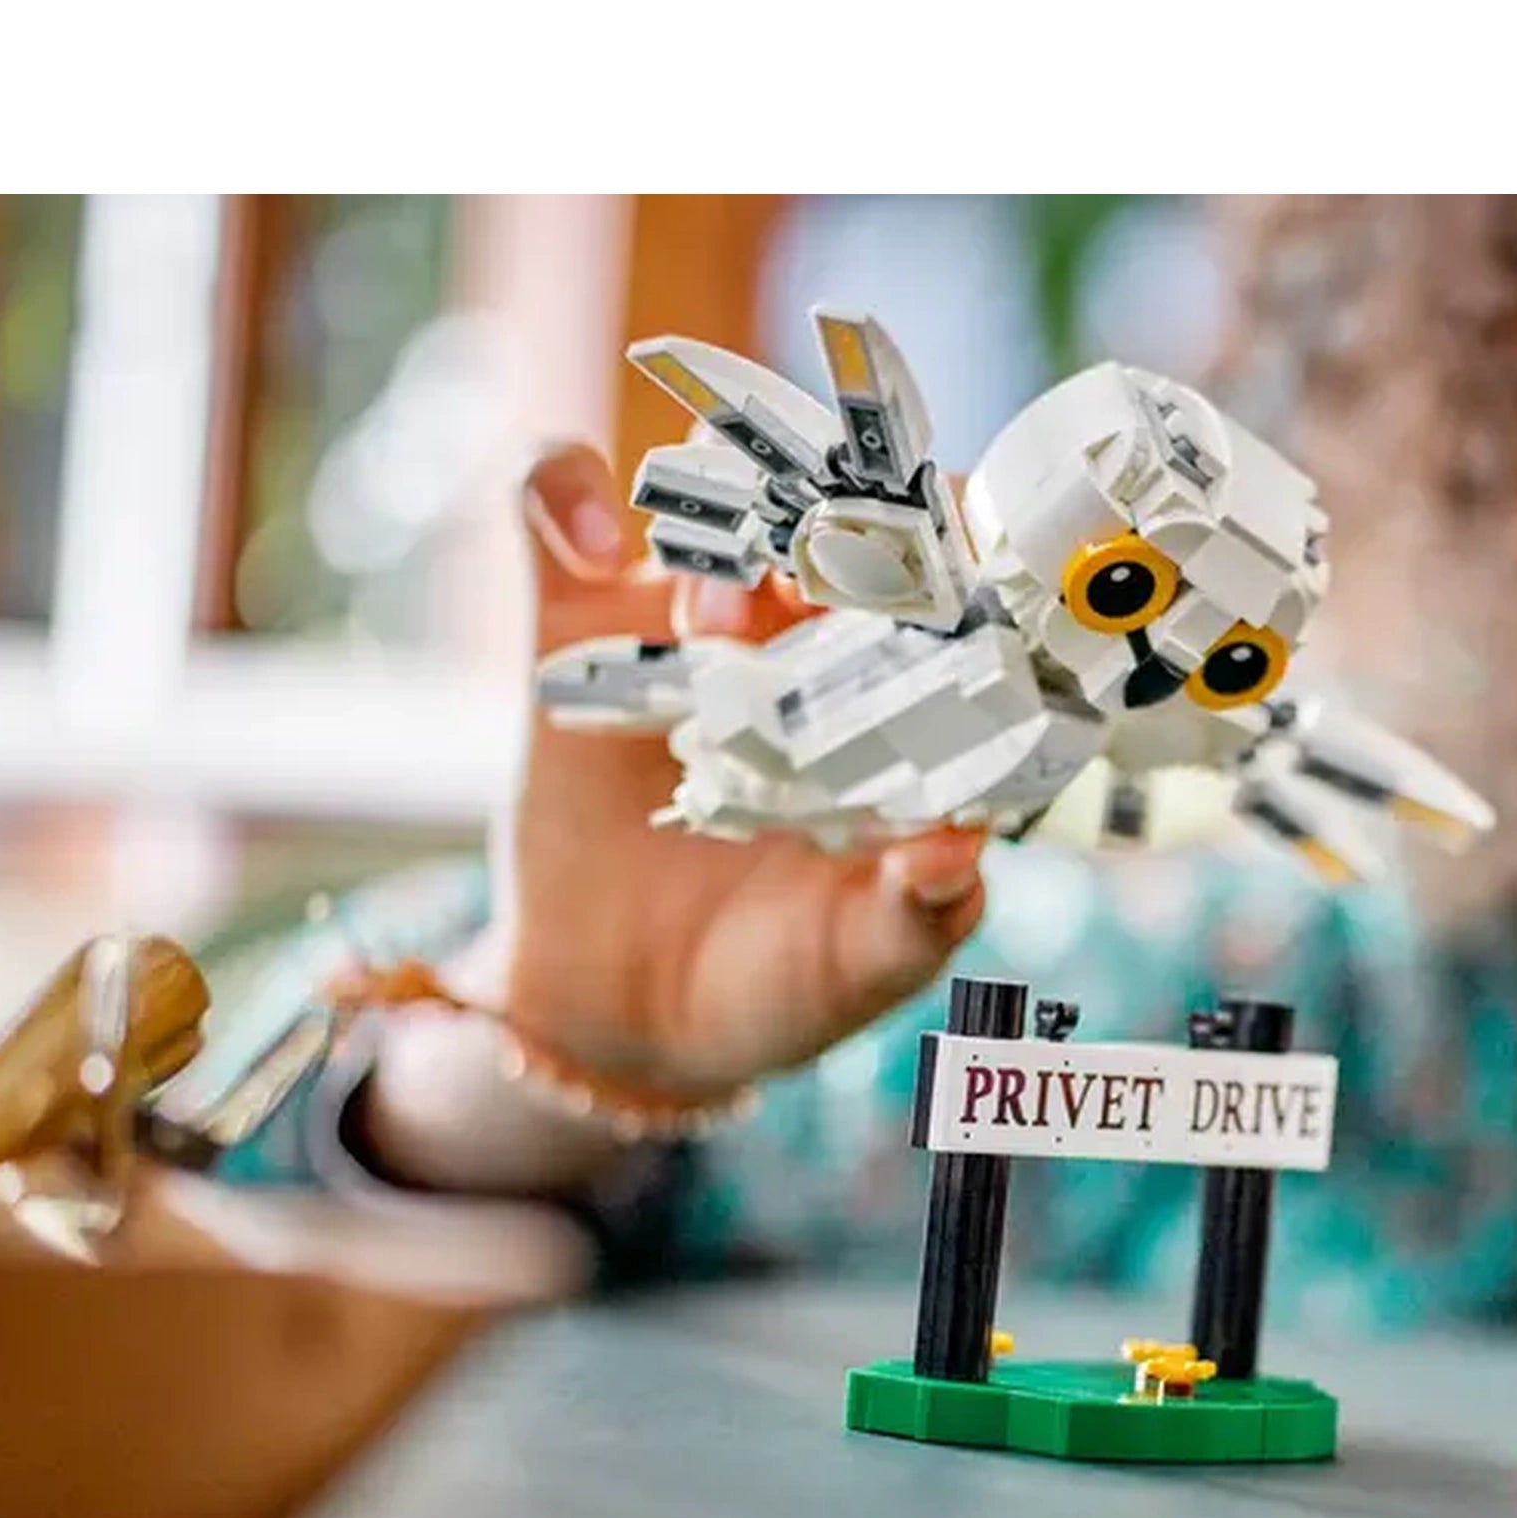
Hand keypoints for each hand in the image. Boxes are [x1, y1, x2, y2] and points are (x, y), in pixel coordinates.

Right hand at [359, 445, 988, 1198]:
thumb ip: (918, 913)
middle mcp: (805, 643)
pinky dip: (564, 492)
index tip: (961, 579)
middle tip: (836, 591)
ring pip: (715, 508)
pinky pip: (553, 510)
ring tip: (718, 630)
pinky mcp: (578, 629)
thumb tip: (962, 848)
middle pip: (836, 526)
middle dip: (845, 534)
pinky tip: (593, 548)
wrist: (631, 1024)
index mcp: (901, 706)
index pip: (948, 593)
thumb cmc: (779, 986)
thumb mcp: (863, 966)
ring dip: (727, 543)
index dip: (962, 562)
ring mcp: (691, 627)